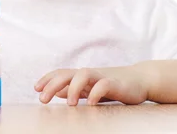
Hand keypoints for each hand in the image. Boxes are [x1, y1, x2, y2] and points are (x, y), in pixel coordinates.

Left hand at [34, 67, 150, 105]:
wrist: (141, 80)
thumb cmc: (114, 85)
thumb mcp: (92, 88)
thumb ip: (76, 90)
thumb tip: (58, 92)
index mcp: (83, 76)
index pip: (61, 73)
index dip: (47, 79)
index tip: (35, 89)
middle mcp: (90, 74)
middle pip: (67, 73)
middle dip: (52, 84)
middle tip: (43, 99)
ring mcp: (103, 77)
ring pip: (83, 74)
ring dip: (74, 88)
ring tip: (70, 104)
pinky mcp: (116, 83)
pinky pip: (104, 84)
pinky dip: (96, 93)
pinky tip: (91, 104)